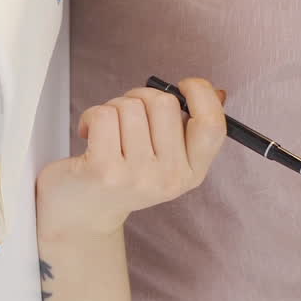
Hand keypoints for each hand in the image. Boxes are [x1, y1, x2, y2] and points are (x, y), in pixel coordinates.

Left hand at [36, 77, 226, 240]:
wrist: (83, 215)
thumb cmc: (124, 176)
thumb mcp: (166, 160)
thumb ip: (190, 129)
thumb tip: (217, 93)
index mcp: (192, 173)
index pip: (212, 125)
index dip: (201, 94)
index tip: (183, 86)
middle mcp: (170, 178)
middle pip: (165, 103)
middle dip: (141, 97)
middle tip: (127, 117)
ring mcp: (138, 176)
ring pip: (131, 105)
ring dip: (113, 107)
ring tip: (107, 131)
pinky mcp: (105, 171)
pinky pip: (104, 115)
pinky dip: (90, 116)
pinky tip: (87, 135)